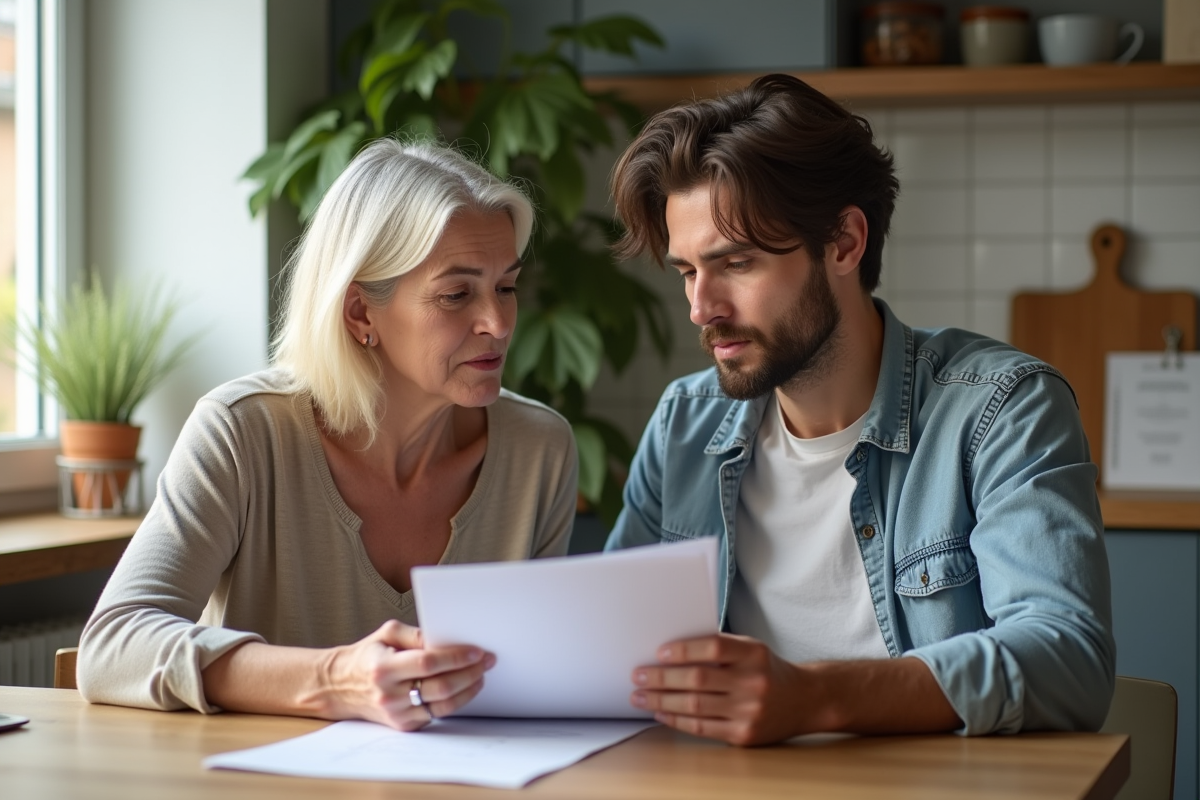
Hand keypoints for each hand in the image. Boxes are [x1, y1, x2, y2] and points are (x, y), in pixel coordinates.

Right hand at [320, 620, 495, 730]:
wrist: (340, 686)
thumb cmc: (368, 655)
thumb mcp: (386, 633)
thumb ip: (415, 634)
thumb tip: (444, 639)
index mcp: (384, 667)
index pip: (427, 663)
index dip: (455, 657)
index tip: (476, 651)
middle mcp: (389, 694)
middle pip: (441, 686)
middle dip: (470, 672)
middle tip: (487, 661)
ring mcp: (396, 713)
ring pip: (443, 705)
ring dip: (468, 689)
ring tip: (481, 674)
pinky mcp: (403, 725)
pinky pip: (436, 715)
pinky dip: (456, 701)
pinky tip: (466, 688)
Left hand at [630, 633, 807, 745]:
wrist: (805, 700)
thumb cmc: (768, 670)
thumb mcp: (752, 649)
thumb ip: (719, 648)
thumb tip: (670, 652)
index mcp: (754, 654)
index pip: (713, 647)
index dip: (683, 650)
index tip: (658, 653)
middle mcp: (753, 682)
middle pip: (698, 679)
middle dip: (661, 678)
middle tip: (637, 675)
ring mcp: (749, 711)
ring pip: (695, 705)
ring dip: (661, 700)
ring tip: (640, 696)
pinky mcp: (744, 735)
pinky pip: (702, 727)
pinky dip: (676, 719)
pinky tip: (661, 712)